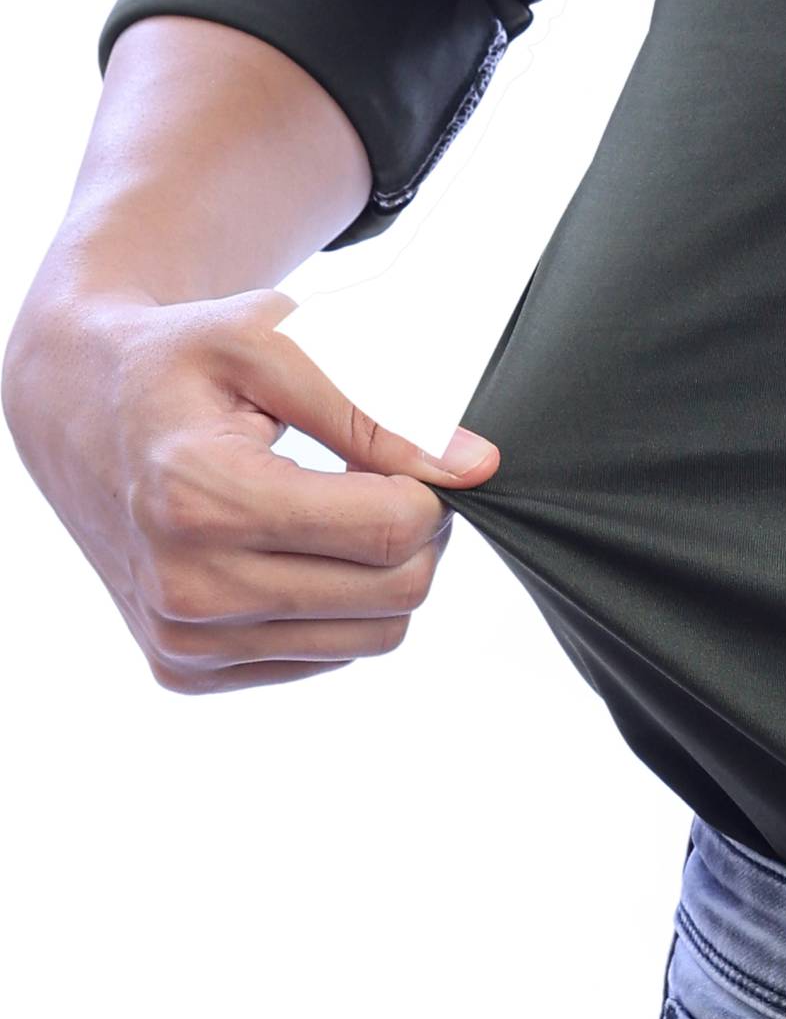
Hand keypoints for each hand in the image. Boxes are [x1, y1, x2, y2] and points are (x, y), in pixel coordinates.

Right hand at [6, 279, 497, 694]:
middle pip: (395, 593)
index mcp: (201, 498)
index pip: (390, 529)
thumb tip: (476, 468)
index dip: (429, 489)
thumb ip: (380, 412)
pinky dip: (336, 605)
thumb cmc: (178, 363)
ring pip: (373, 638)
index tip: (404, 452)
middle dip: (418, 533)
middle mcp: (185, 587)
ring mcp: (181, 641)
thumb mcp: (270, 346)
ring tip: (335, 510)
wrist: (77, 408)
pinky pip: (327, 657)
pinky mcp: (185, 671)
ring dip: (382, 574)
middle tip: (384, 480)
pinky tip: (289, 549)